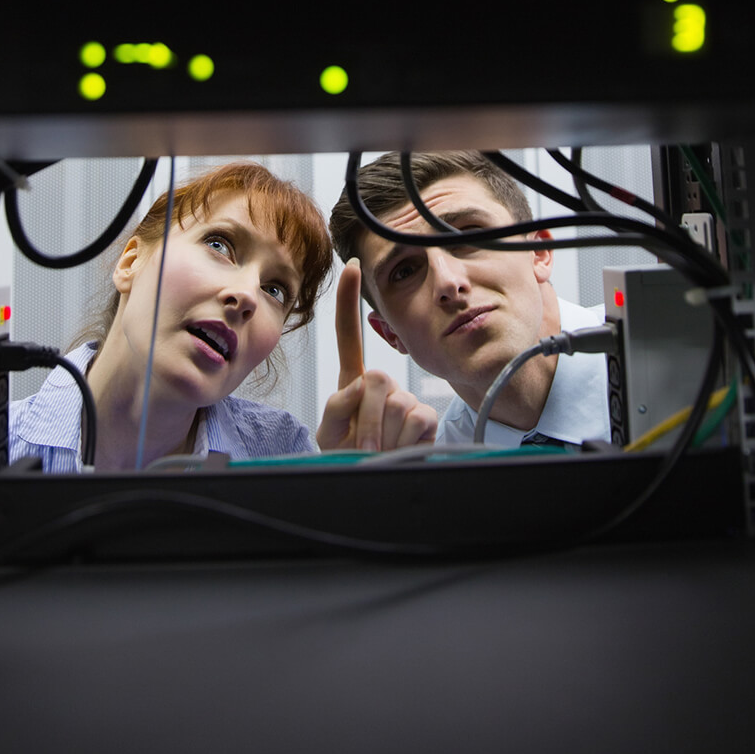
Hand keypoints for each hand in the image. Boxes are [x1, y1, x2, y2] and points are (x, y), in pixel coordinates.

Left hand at [316, 258, 437, 451]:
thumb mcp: (329, 434)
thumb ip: (337, 406)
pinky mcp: (425, 419)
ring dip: (383, 434)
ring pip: (396, 403)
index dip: (350, 301)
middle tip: (364, 445)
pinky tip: (399, 449)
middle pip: (376, 378)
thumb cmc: (345, 459)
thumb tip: (362, 383)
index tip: (353, 266)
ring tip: (380, 450)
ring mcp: (405, 401)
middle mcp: (382, 387)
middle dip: (366, 416)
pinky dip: (404, 441)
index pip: (349, 336)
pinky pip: (417, 419)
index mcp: (352, 382)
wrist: (369, 487)